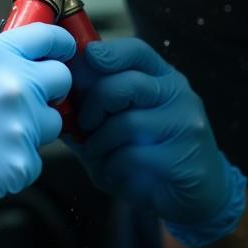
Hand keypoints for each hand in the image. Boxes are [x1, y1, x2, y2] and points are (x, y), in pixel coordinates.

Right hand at [0, 24, 74, 246]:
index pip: (46, 37)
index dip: (60, 44)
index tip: (62, 50)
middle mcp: (13, 84)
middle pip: (61, 79)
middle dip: (48, 89)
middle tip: (27, 99)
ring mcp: (21, 124)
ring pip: (50, 123)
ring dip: (31, 127)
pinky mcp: (21, 161)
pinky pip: (33, 159)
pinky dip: (14, 161)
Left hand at [71, 39, 246, 244]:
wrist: (193, 195)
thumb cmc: (146, 152)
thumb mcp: (120, 121)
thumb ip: (93, 106)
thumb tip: (54, 95)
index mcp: (161, 78)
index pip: (136, 51)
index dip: (107, 52)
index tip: (86, 60)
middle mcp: (178, 94)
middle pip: (127, 84)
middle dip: (94, 105)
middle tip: (85, 125)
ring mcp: (185, 125)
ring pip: (127, 123)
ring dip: (101, 144)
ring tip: (101, 155)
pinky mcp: (184, 157)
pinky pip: (133, 156)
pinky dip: (113, 167)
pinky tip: (118, 172)